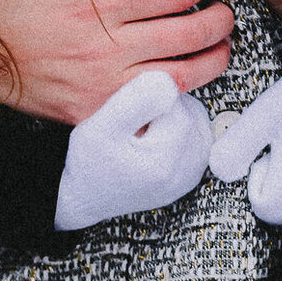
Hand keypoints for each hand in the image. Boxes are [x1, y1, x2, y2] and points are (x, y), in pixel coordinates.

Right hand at [0, 0, 234, 123]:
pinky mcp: (90, 113)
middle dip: (217, 20)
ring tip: (220, 47)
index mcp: (92, 2)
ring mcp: (99, 85)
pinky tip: (184, 81)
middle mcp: (102, 46)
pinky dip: (175, 97)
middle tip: (224, 10)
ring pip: (178, 77)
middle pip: (186, 34)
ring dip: (211, 61)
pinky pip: (148, 109)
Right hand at [54, 71, 213, 230]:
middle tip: (131, 125)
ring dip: (168, 117)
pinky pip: (195, 134)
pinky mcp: (192, 174)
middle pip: (187, 109)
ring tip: (140, 132)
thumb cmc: (88, 164)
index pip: (173, 100)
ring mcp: (192, 174)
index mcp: (167, 159)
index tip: (125, 115)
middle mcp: (188, 171)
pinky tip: (152, 139)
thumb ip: (135, 100)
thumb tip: (169, 82)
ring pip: (193, 118)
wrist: (86, 198)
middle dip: (160, 107)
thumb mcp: (100, 128)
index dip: (146, 97)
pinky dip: (175, 129)